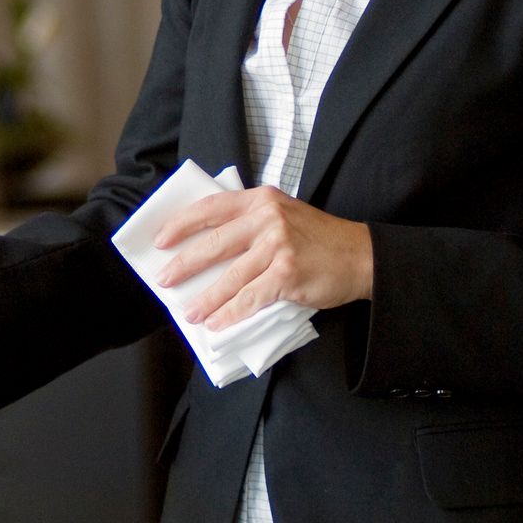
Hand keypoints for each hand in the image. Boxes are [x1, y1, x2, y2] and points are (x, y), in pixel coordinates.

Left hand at [152, 187, 373, 329]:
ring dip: (206, 299)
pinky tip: (217, 323)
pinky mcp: (287, 275)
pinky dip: (230, 313)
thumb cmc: (318, 238)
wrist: (361, 255)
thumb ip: (251, 222)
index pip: (211, 208)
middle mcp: (268, 218)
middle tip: (164, 280)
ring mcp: (278, 246)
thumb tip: (206, 249)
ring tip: (189, 312)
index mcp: (261, 199)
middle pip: (214, 243)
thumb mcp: (284, 214)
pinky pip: (250, 298)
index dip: (182, 224)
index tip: (161, 240)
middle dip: (185, 264)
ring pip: (230, 277)